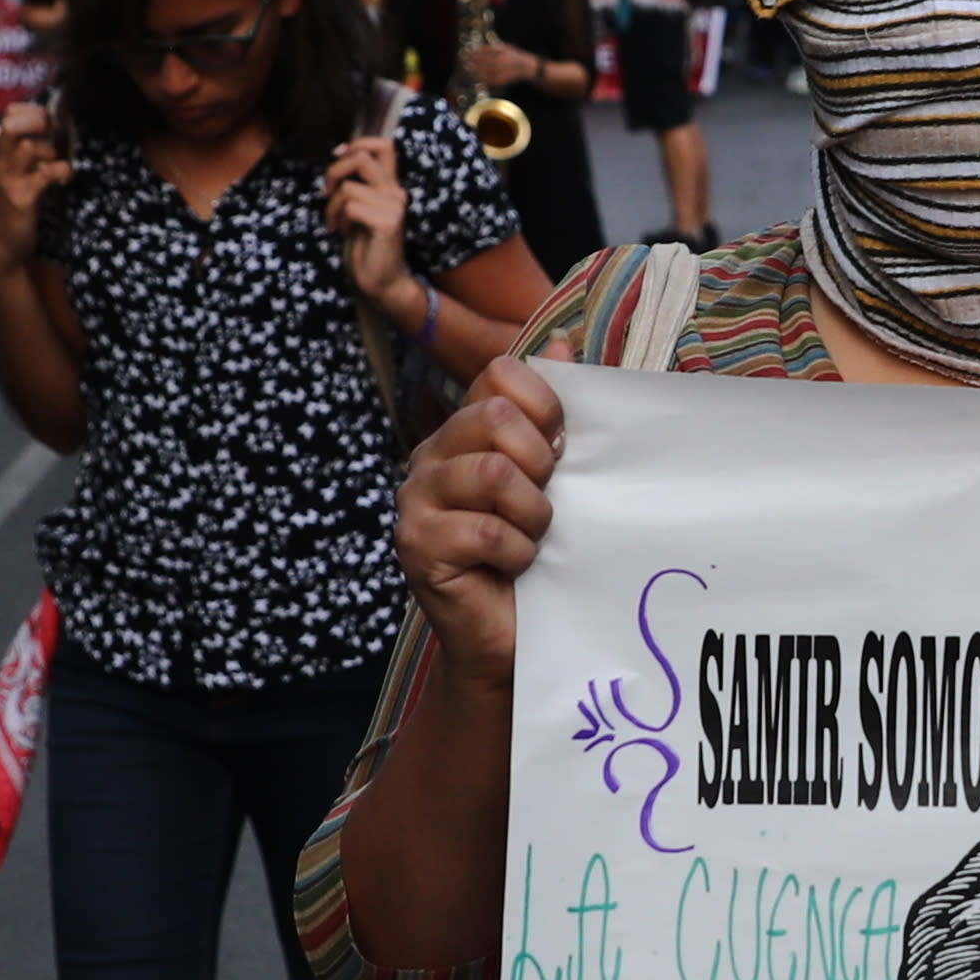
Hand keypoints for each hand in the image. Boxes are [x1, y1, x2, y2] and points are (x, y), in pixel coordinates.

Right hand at [0, 104, 60, 274]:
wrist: (5, 244)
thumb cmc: (18, 206)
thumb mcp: (22, 173)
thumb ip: (33, 152)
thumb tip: (60, 127)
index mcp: (1, 154)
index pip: (9, 116)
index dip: (31, 110)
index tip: (48, 122)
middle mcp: (0, 162)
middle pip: (12, 125)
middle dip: (39, 121)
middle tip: (54, 136)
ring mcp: (9, 179)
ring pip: (29, 147)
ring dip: (51, 151)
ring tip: (57, 164)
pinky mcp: (22, 198)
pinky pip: (45, 173)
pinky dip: (61, 171)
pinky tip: (63, 178)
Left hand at [324, 131, 416, 309]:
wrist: (383, 282)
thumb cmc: (366, 247)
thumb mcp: (358, 209)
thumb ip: (356, 186)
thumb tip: (339, 157)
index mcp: (390, 186)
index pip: (384, 145)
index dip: (359, 143)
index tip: (339, 155)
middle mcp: (396, 192)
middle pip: (362, 158)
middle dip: (334, 172)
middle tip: (325, 193)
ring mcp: (394, 207)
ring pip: (349, 188)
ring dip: (332, 207)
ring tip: (335, 223)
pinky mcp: (388, 223)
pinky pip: (351, 207)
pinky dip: (338, 219)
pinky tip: (341, 233)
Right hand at [396, 354, 566, 691]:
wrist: (512, 639)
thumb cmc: (537, 557)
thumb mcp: (554, 479)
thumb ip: (555, 414)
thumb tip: (563, 339)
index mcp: (462, 431)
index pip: (501, 374)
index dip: (545, 408)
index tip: (561, 452)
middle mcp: (431, 456)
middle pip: (494, 418)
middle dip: (540, 463)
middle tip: (545, 504)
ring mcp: (416, 500)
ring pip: (493, 473)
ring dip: (533, 515)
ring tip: (532, 539)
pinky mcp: (417, 545)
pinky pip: (486, 530)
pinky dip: (517, 553)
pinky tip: (514, 568)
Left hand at [461, 35, 544, 97]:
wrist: (528, 67)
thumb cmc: (514, 55)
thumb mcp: (505, 47)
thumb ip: (493, 47)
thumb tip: (478, 48)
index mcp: (504, 51)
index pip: (487, 51)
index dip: (477, 52)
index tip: (468, 52)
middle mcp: (505, 61)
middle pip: (486, 61)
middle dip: (475, 62)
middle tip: (466, 61)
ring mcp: (505, 70)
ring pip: (488, 71)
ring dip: (478, 70)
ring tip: (469, 69)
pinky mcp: (505, 79)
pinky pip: (493, 80)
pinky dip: (484, 79)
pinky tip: (478, 77)